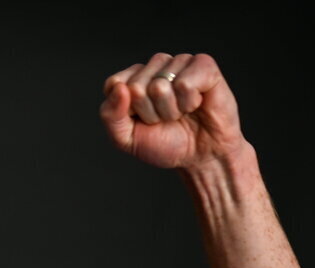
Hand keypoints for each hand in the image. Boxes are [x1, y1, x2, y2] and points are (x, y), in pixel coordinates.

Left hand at [99, 53, 246, 168]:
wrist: (201, 156)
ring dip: (170, 109)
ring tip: (181, 112)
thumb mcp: (126, 139)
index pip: (114, 84)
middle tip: (165, 119)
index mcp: (133, 79)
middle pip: (135, 86)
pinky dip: (189, 102)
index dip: (127, 110)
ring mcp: (179, 63)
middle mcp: (155, 67)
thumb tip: (120, 88)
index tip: (141, 120)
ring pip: (159, 85)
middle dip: (150, 113)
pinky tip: (196, 104)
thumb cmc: (165, 144)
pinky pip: (185, 83)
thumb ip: (110, 116)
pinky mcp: (204, 65)